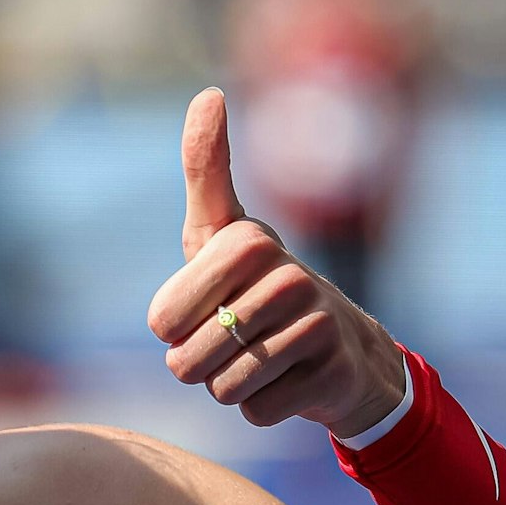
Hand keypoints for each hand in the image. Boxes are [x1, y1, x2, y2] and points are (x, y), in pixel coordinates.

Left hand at [146, 88, 404, 435]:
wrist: (343, 349)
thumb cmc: (259, 287)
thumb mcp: (223, 232)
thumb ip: (206, 170)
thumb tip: (209, 92)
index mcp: (246, 242)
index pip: (162, 321)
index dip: (171, 331)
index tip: (203, 310)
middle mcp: (287, 275)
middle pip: (189, 361)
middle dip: (200, 366)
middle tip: (234, 343)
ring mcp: (316, 324)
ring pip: (224, 388)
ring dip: (231, 387)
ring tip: (262, 359)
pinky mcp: (333, 373)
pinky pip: (258, 412)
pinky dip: (263, 408)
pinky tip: (289, 382)